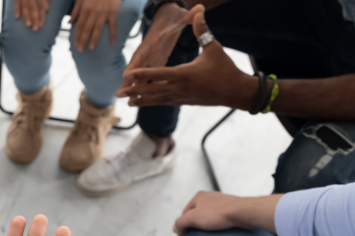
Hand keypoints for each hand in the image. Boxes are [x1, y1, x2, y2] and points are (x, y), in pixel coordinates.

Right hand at [15, 0, 49, 30]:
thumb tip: (47, 6)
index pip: (41, 6)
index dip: (41, 15)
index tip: (41, 24)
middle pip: (34, 8)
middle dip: (35, 18)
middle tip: (35, 28)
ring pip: (25, 6)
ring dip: (27, 16)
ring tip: (28, 24)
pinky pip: (16, 2)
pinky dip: (16, 9)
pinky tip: (17, 16)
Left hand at [70, 0, 120, 51]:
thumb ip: (75, 10)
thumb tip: (69, 22)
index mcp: (85, 9)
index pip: (80, 25)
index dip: (77, 35)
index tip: (75, 45)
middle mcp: (94, 12)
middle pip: (87, 28)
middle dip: (83, 39)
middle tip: (81, 50)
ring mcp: (104, 13)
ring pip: (98, 28)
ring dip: (95, 38)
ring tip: (92, 47)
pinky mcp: (113, 12)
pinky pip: (113, 25)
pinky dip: (113, 34)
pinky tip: (113, 42)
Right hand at [115, 4, 200, 96]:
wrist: (168, 15)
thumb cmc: (175, 16)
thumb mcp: (181, 16)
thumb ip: (189, 16)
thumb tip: (198, 9)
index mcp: (154, 40)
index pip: (143, 52)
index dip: (135, 64)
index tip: (126, 75)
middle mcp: (149, 49)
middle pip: (136, 66)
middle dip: (128, 80)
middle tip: (119, 93)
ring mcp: (150, 56)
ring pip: (140, 73)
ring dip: (133, 86)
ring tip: (126, 100)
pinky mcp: (154, 61)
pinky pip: (147, 76)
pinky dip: (142, 86)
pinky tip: (139, 98)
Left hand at [118, 11, 258, 109]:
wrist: (236, 92)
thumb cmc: (225, 69)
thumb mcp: (213, 48)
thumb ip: (202, 31)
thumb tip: (199, 12)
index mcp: (184, 74)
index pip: (158, 74)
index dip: (142, 74)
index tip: (127, 76)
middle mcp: (180, 88)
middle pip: (153, 90)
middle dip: (135, 91)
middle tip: (118, 93)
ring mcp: (182, 97)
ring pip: (158, 99)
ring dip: (142, 100)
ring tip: (127, 102)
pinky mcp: (185, 102)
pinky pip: (165, 102)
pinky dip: (153, 103)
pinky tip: (146, 104)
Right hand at [173, 191, 281, 235]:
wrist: (242, 212)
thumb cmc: (218, 213)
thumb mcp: (192, 218)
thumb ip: (180, 223)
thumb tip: (175, 228)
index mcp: (198, 196)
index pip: (184, 213)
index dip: (182, 225)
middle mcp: (209, 197)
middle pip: (196, 214)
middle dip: (194, 225)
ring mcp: (221, 203)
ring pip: (208, 217)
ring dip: (205, 226)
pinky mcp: (231, 209)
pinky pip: (219, 219)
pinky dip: (216, 226)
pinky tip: (218, 232)